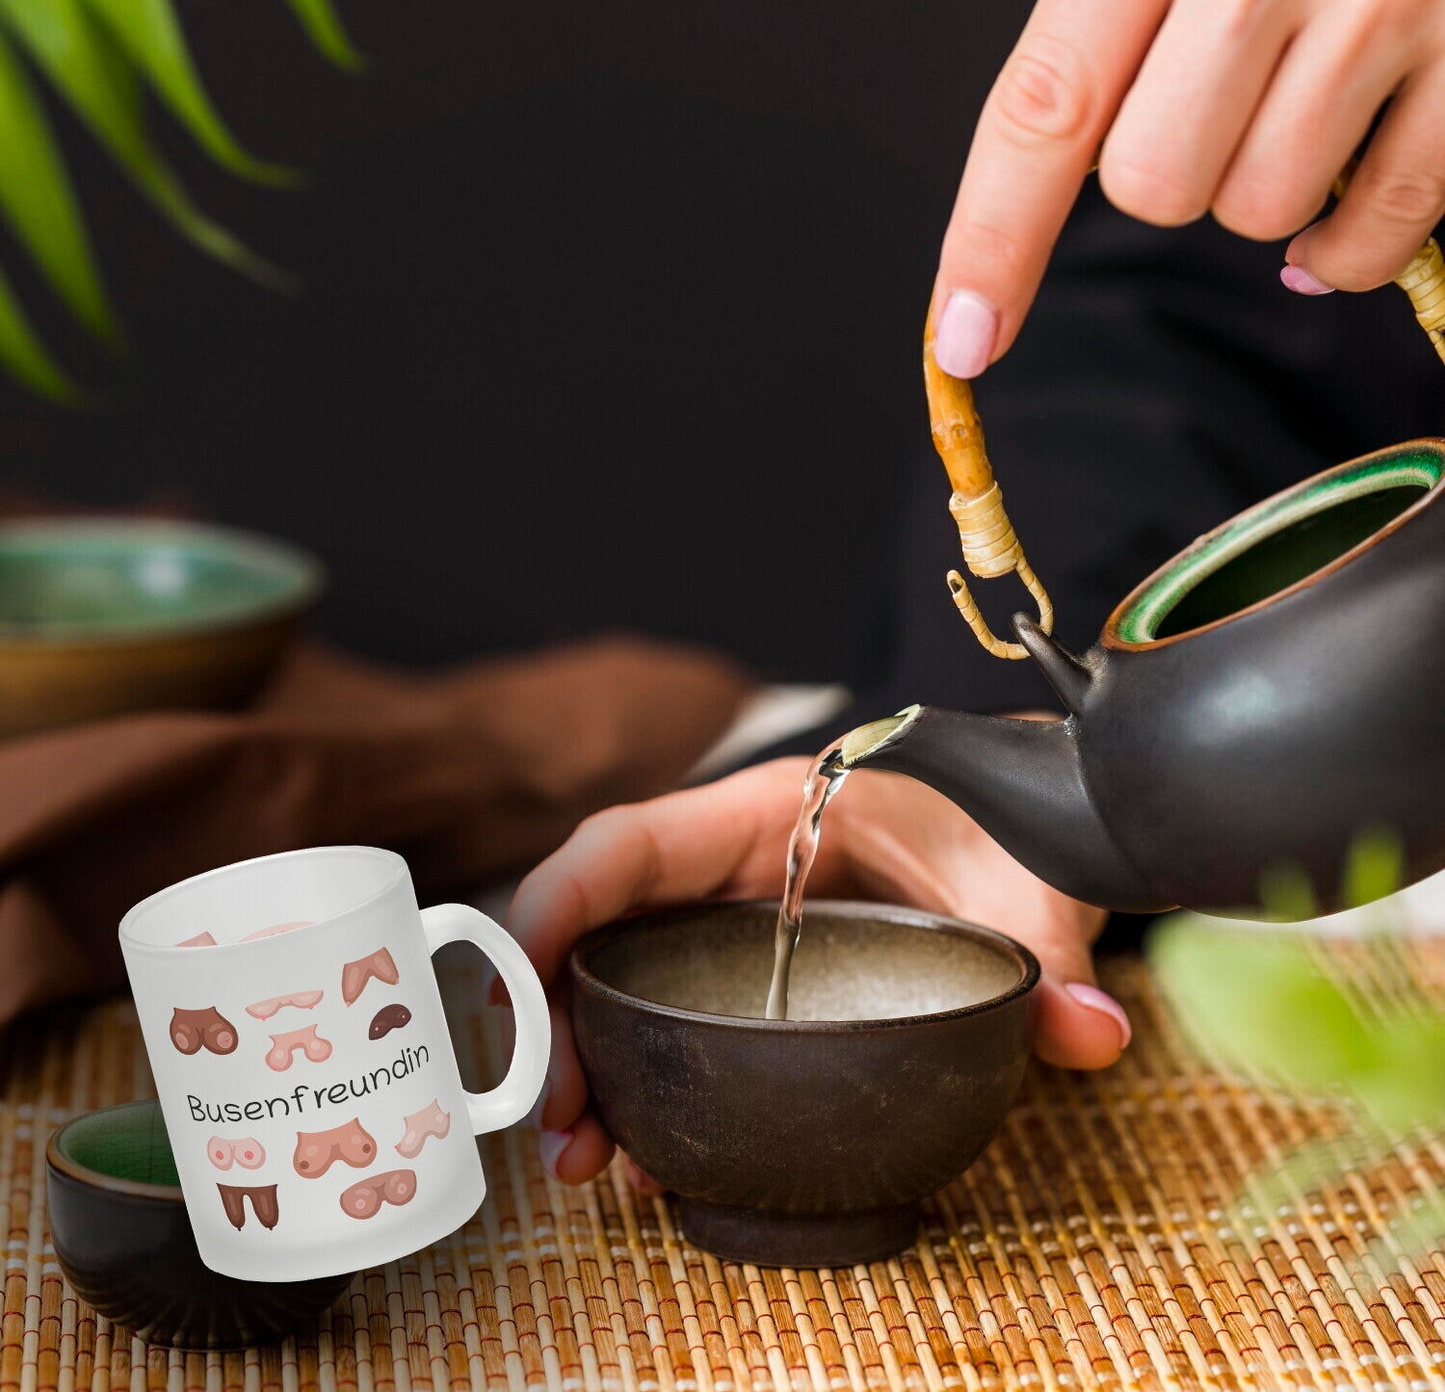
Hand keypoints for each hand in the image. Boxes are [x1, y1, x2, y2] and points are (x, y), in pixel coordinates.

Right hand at [503, 757, 1129, 1184]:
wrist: (1017, 812)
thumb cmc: (1000, 819)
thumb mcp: (1022, 885)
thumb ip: (1050, 955)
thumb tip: (1091, 1035)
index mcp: (772, 815)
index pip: (630, 844)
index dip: (558, 904)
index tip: (519, 985)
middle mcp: (731, 868)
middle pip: (606, 932)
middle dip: (559, 1027)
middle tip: (565, 1135)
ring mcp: (735, 921)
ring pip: (627, 981)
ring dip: (592, 1067)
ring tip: (591, 1166)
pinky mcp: (753, 969)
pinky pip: (671, 1012)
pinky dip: (644, 1076)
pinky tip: (650, 1151)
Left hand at [932, 0, 1444, 378]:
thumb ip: (1115, 12)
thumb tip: (1056, 178)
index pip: (1044, 109)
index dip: (993, 242)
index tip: (965, 336)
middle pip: (1154, 186)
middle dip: (1172, 172)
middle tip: (1223, 91)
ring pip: (1261, 211)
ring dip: (1268, 183)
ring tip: (1311, 88)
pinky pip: (1380, 224)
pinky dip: (1353, 238)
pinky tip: (1354, 171)